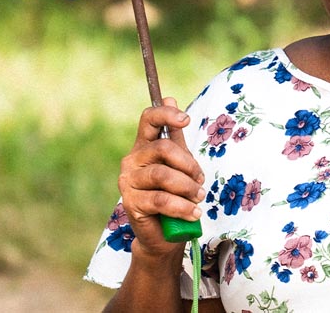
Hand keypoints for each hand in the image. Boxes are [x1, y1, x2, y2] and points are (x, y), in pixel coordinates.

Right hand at [118, 97, 204, 256]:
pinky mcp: (131, 203)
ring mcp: (128, 181)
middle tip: (200, 181)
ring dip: (188, 188)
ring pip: (163, 175)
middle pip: (163, 148)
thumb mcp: (178, 162)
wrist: (163, 232)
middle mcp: (132, 160)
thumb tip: (170, 97)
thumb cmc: (173, 193)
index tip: (186, 119)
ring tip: (199, 198)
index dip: (165, 114)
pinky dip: (182, 206)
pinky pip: (161, 200)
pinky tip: (194, 212)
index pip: (148, 119)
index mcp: (144, 146)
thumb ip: (175, 135)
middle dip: (188, 165)